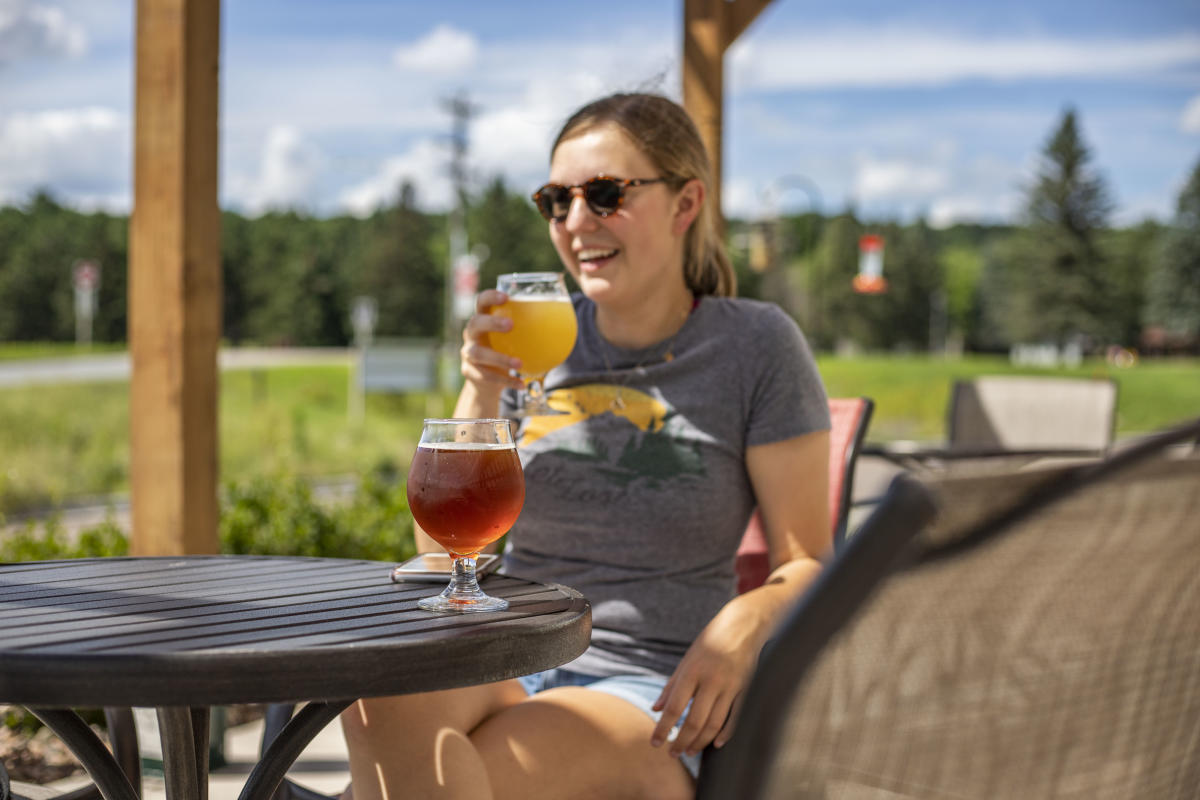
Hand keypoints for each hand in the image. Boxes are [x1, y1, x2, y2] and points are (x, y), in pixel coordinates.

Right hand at [460, 289, 523, 390]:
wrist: (486, 380)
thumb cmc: (505, 350)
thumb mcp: (514, 338)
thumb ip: (530, 328)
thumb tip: (565, 320)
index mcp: (482, 319)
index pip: (481, 301)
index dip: (490, 296)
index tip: (506, 296)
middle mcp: (471, 334)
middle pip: (474, 323)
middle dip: (491, 322)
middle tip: (510, 325)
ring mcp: (468, 353)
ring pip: (478, 354)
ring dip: (500, 358)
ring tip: (519, 364)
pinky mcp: (470, 372)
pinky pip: (487, 377)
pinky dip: (506, 380)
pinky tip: (521, 384)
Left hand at [650, 605, 761, 757]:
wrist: (744, 625)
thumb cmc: (710, 642)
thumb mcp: (687, 659)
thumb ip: (672, 685)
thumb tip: (656, 709)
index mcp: (692, 671)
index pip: (674, 707)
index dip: (663, 728)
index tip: (654, 743)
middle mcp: (712, 680)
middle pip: (694, 720)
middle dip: (681, 741)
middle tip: (672, 754)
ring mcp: (731, 686)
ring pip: (714, 723)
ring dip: (700, 742)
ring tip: (689, 751)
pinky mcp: (746, 689)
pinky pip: (736, 717)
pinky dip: (726, 734)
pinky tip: (715, 744)